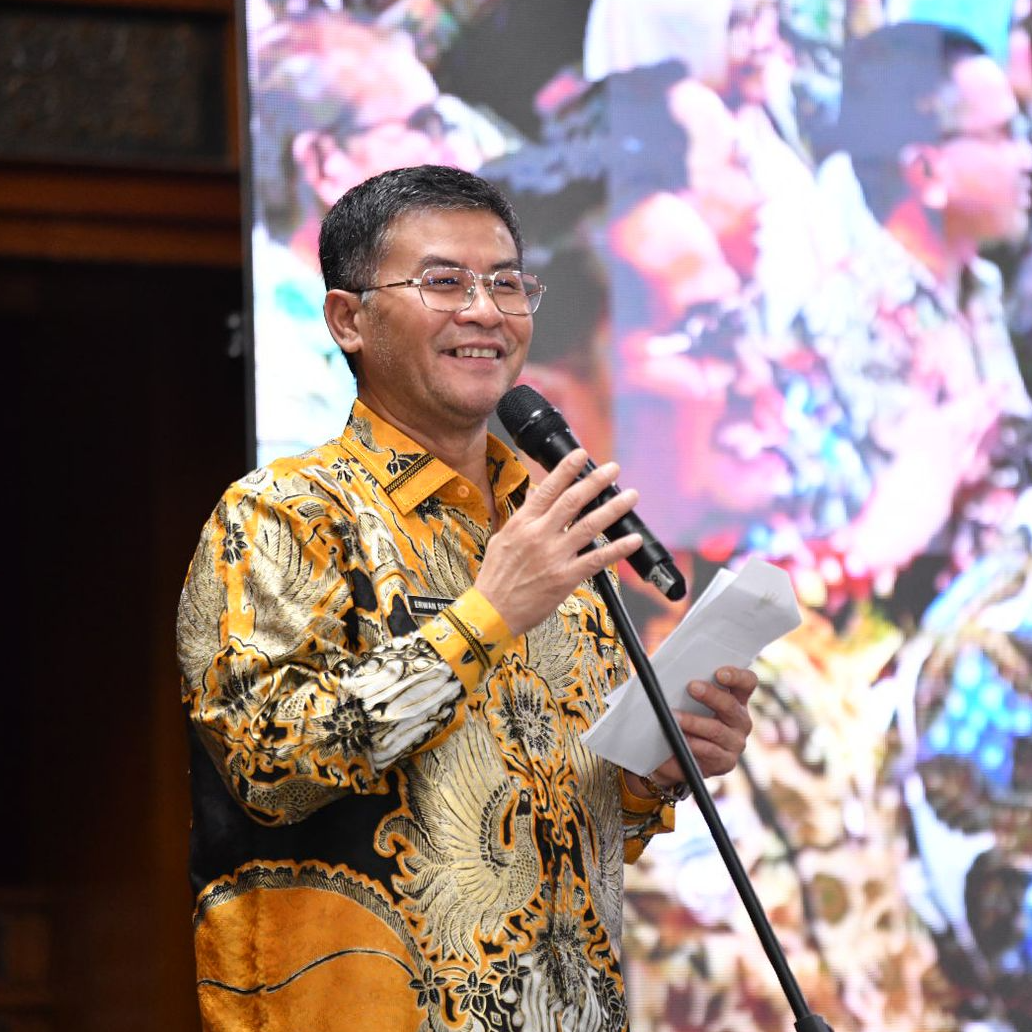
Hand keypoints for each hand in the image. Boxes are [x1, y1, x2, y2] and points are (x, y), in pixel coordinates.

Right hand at [476, 449, 642, 636]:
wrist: (491, 611)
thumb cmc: (495, 578)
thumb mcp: (501, 539)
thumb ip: (521, 518)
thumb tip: (535, 497)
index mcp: (522, 524)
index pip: (548, 488)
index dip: (567, 469)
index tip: (581, 455)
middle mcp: (539, 535)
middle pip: (573, 501)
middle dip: (596, 482)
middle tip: (613, 469)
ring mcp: (553, 556)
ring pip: (589, 525)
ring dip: (613, 508)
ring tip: (630, 496)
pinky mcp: (565, 578)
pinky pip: (596, 559)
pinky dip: (617, 548)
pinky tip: (632, 539)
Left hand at [628, 666, 757, 795]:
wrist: (674, 756)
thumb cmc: (682, 717)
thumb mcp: (686, 700)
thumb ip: (687, 686)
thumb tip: (670, 676)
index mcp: (736, 699)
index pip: (747, 682)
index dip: (736, 676)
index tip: (719, 673)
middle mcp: (740, 720)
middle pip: (731, 705)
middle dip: (710, 695)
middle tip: (691, 687)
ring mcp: (735, 743)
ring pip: (716, 730)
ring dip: (693, 722)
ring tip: (674, 717)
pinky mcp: (725, 762)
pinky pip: (708, 752)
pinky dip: (691, 744)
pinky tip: (678, 739)